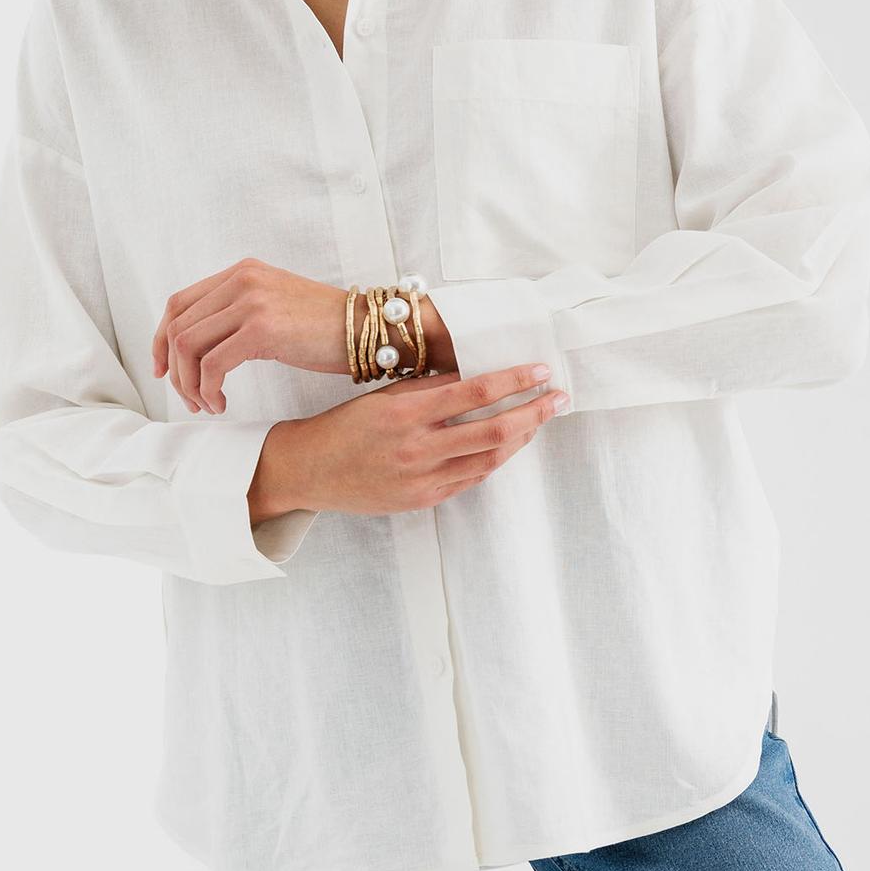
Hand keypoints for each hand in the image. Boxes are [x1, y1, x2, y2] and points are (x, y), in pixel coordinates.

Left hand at [152, 257, 348, 412]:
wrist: (367, 329)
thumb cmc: (326, 328)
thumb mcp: (273, 308)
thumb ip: (238, 314)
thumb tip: (201, 347)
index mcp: (241, 273)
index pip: (179, 304)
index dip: (161, 340)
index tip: (162, 370)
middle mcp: (242, 280)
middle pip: (178, 327)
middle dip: (175, 371)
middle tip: (190, 399)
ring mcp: (250, 301)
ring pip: (188, 346)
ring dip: (190, 384)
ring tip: (207, 404)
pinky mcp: (262, 328)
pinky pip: (213, 364)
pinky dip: (208, 390)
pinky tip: (221, 403)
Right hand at [268, 364, 569, 517]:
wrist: (310, 470)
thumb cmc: (347, 425)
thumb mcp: (386, 396)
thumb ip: (430, 387)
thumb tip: (477, 371)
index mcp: (407, 414)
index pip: (474, 393)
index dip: (513, 381)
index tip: (540, 371)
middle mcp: (418, 449)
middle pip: (494, 432)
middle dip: (534, 413)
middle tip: (559, 398)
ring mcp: (423, 479)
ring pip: (489, 460)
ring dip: (521, 438)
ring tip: (539, 419)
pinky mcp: (424, 500)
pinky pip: (471, 479)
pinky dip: (493, 460)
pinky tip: (507, 444)